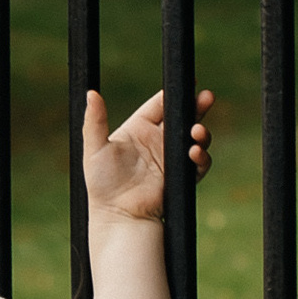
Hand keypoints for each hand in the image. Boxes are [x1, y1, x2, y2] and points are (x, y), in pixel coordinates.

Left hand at [83, 86, 211, 222]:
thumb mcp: (95, 149)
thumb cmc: (101, 184)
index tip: (187, 82)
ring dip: (200, 132)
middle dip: (196, 107)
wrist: (118, 215)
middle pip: (182, 117)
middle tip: (207, 98)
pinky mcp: (180, 176)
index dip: (173, 93)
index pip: (159, 105)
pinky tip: (194, 153)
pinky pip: (197, 163)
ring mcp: (170, 158)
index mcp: (138, 129)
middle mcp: (157, 141)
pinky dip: (200, 157)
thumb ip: (94, 121)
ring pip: (193, 138)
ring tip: (197, 132)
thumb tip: (90, 93)